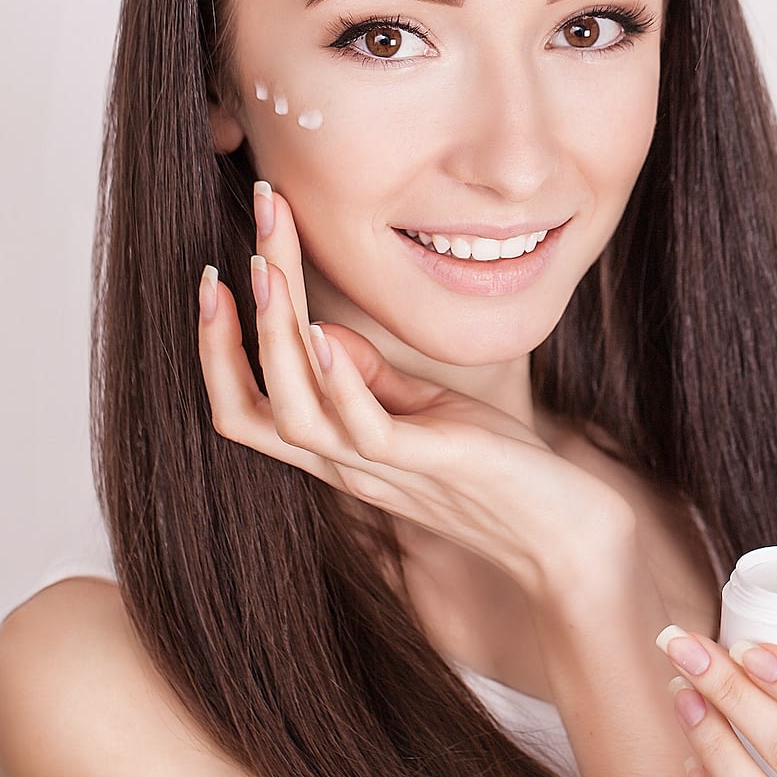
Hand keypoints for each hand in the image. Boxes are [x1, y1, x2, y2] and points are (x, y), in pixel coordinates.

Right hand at [194, 181, 634, 589]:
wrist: (563, 532)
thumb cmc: (495, 463)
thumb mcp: (422, 408)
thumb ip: (370, 377)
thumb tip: (318, 326)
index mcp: (335, 450)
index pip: (244, 406)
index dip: (216, 348)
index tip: (213, 275)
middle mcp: (342, 464)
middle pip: (249, 405)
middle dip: (228, 327)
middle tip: (233, 245)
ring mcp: (382, 469)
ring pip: (295, 415)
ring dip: (275, 340)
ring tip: (267, 272)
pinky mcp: (429, 463)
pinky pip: (365, 430)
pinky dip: (339, 380)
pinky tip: (324, 329)